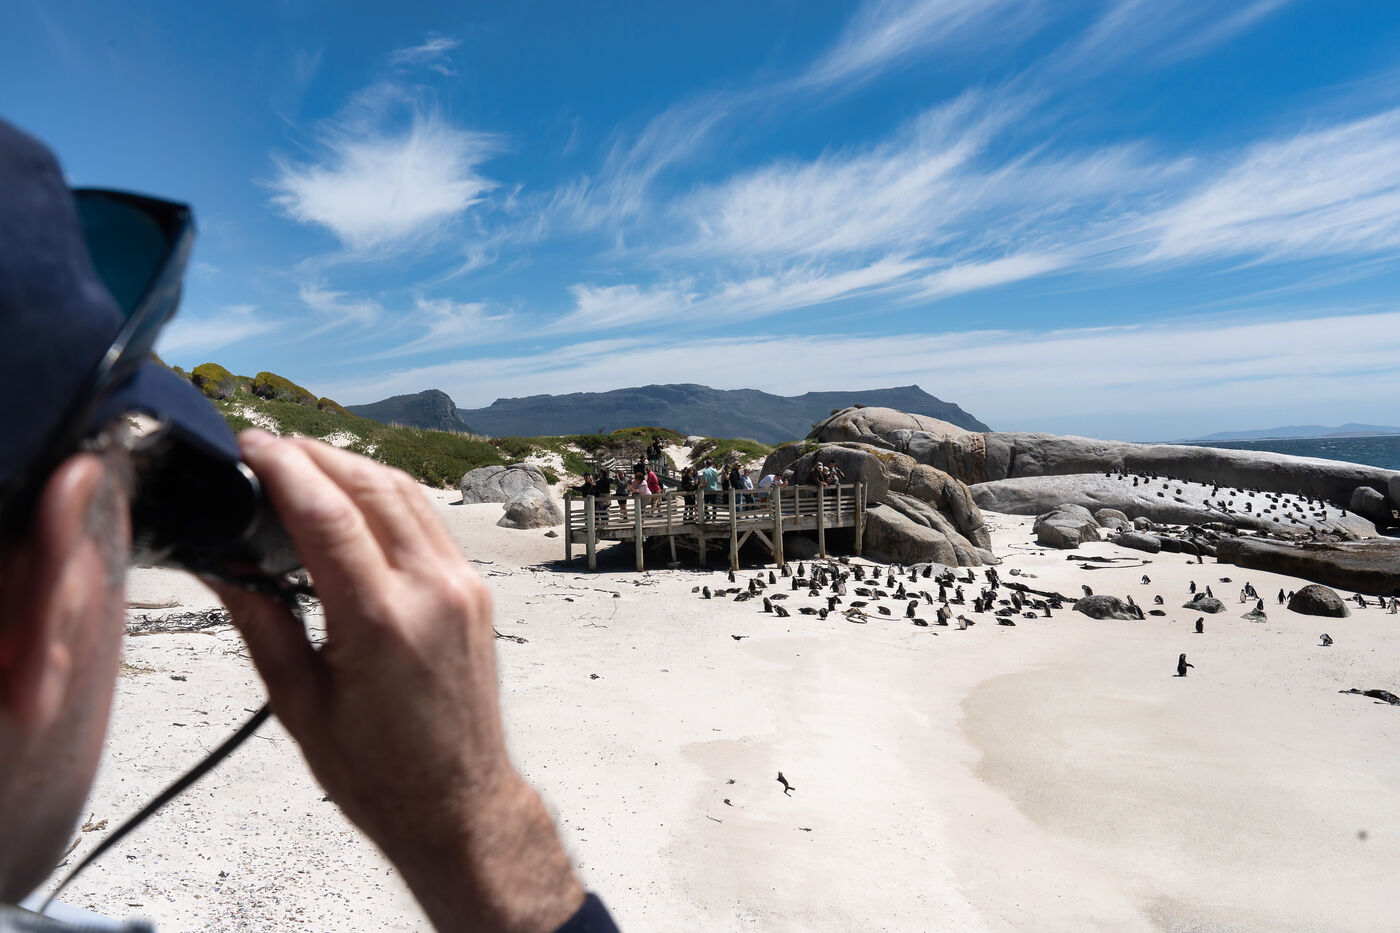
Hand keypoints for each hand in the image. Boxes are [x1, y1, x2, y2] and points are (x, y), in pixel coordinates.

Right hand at [211, 431, 582, 932]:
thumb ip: (263, 624)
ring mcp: (462, 586)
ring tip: (300, 462)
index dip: (284, 468)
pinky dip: (387, 494)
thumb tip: (224, 565)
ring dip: (352, 467)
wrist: (458, 803)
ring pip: (407, 493)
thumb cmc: (380, 773)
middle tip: (265, 447)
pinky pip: (429, 520)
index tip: (248, 445)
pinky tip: (352, 497)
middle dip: (315, 455)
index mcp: (382, 622)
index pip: (327, 514)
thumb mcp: (299, 705)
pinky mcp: (474, 590)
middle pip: (371, 485)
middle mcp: (432, 591)